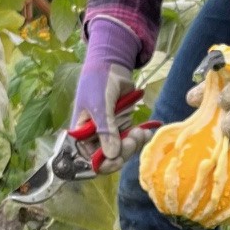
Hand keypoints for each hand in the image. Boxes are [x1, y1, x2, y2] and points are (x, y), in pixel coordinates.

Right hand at [72, 16, 141, 168]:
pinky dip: (140, 138)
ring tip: (140, 132)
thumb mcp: (100, 106)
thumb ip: (106, 130)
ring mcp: (110, 132)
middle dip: (123, 152)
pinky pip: (132, 139)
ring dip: (133, 144)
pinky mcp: (122, 126)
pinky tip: (146, 132)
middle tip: (132, 140)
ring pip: (122, 150)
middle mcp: (95, 136)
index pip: (89, 158)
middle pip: (109, 157)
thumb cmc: (98, 82)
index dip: (103, 164)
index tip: (117, 160)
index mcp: (82, 133)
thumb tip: (112, 155)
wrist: (112, 65)